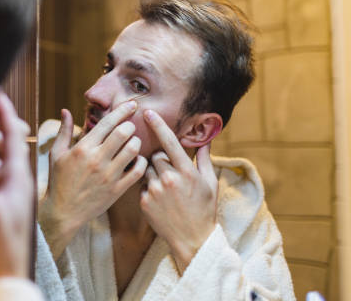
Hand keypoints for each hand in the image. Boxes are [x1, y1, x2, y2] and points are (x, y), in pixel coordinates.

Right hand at [39, 101, 146, 259]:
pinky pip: (137, 171)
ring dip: (136, 142)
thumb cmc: (59, 181)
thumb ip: (63, 131)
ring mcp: (108, 175)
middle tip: (130, 126)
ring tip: (133, 142)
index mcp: (83, 148)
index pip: (107, 123)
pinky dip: (141, 162)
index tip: (132, 104)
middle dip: (130, 125)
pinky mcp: (117, 190)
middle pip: (123, 133)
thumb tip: (65, 110)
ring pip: (133, 150)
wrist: (63, 212)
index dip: (122, 110)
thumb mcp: (57, 154)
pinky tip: (136, 160)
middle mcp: (97, 159)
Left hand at [139, 110, 217, 273]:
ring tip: (165, 188)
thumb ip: (205, 158)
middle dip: (160, 159)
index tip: (148, 112)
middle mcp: (169, 179)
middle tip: (169, 172)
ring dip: (152, 172)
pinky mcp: (144, 202)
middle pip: (155, 155)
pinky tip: (159, 199)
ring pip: (146, 169)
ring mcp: (155, 191)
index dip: (158, 125)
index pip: (169, 142)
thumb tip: (206, 138)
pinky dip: (148, 187)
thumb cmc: (204, 209)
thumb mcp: (210, 183)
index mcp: (186, 172)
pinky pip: (141, 185)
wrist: (192, 239)